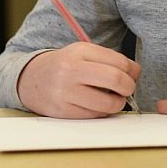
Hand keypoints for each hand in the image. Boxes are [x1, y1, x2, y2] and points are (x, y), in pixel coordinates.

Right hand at [17, 42, 140, 118]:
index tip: (133, 75)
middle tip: (128, 89)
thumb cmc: (66, 65)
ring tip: (114, 98)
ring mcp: (66, 92)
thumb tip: (135, 73)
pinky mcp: (63, 111)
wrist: (31, 79)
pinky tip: (98, 104)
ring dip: (118, 103)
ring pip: (108, 103)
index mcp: (80, 51)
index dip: (133, 71)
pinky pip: (95, 115)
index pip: (119, 62)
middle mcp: (71, 70)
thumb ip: (109, 59)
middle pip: (116, 80)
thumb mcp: (83, 53)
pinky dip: (103, 111)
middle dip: (129, 87)